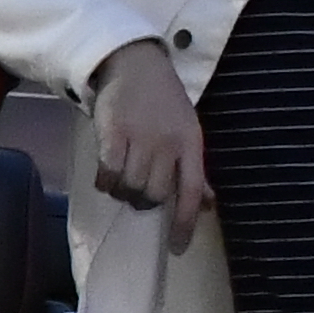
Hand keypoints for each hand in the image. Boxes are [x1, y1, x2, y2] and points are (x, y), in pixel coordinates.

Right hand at [87, 41, 212, 258]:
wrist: (135, 64)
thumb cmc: (164, 102)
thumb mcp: (187, 132)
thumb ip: (194, 170)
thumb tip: (208, 206)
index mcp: (191, 144)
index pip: (192, 191)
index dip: (185, 223)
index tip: (177, 248)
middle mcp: (168, 144)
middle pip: (155, 194)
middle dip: (145, 202)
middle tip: (137, 194)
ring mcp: (140, 138)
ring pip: (130, 187)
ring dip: (122, 192)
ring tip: (119, 182)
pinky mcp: (113, 133)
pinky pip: (108, 173)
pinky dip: (105, 182)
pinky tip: (105, 176)